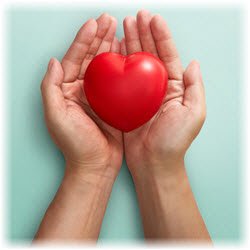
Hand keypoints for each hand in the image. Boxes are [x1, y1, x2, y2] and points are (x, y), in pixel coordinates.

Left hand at [41, 14, 122, 181]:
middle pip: (90, 58)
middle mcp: (82, 90)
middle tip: (109, 21)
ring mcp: (98, 96)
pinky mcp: (112, 103)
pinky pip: (117, 80)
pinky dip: (122, 66)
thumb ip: (51, 88)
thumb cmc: (76, 145)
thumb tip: (54, 62)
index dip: (83, 40)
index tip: (94, 24)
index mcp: (67, 91)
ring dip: (111, 48)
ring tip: (118, 31)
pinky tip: (127, 55)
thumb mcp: (56, 117)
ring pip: (104, 66)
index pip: (74, 59)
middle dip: (99, 38)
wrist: (95, 164)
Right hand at [120, 11, 209, 239]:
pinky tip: (113, 53)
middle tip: (134, 18)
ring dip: (130, 45)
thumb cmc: (173, 142)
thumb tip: (192, 63)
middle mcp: (158, 88)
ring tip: (123, 28)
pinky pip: (122, 80)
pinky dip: (118, 65)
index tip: (152, 19)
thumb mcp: (193, 114)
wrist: (154, 162)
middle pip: (150, 55)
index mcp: (175, 88)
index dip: (160, 36)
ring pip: (135, 64)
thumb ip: (195, 87)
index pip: (168, 55)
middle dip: (143, 34)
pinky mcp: (128, 103)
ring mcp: (141, 94)